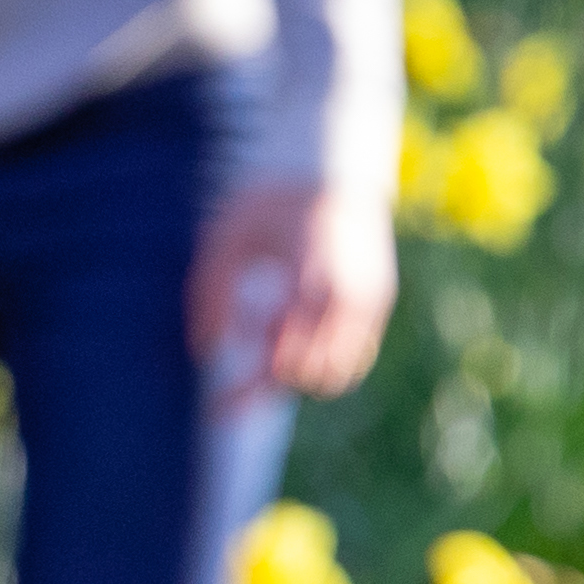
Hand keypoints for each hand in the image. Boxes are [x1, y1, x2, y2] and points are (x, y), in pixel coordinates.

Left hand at [191, 174, 394, 404]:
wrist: (335, 172)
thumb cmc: (272, 204)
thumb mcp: (226, 238)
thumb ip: (210, 292)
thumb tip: (203, 351)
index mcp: (308, 273)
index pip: (282, 353)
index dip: (251, 387)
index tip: (217, 411)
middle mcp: (347, 292)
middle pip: (306, 373)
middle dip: (268, 384)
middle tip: (241, 371)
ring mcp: (370, 300)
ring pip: (336, 375)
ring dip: (299, 376)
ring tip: (272, 340)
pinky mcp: (380, 302)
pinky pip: (354, 358)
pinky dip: (323, 362)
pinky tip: (296, 336)